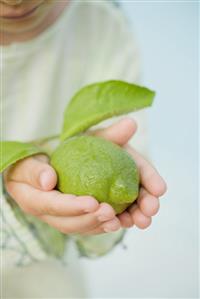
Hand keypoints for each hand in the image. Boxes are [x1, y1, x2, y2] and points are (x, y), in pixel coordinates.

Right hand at [4, 155, 120, 234]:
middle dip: (90, 220)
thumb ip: (35, 169)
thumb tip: (48, 181)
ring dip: (98, 226)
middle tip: (110, 212)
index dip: (72, 207)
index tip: (93, 203)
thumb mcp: (28, 162)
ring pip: (78, 228)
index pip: (52, 206)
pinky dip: (101, 225)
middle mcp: (44, 214)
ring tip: (117, 222)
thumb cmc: (32, 163)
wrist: (32, 173)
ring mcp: (57, 219)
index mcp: (31, 200)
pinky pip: (85, 226)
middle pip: (67, 223)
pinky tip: (117, 222)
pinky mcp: (69, 218)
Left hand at [90, 118, 166, 232]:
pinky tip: (113, 224)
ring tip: (137, 221)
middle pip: (140, 196)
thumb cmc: (87, 146)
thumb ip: (113, 133)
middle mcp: (126, 185)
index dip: (152, 180)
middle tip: (151, 209)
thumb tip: (131, 123)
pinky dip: (112, 222)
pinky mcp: (101, 213)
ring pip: (128, 212)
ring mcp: (115, 201)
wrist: (68, 160)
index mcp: (130, 165)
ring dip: (133, 217)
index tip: (160, 188)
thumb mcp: (99, 138)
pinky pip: (108, 220)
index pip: (144, 173)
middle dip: (147, 204)